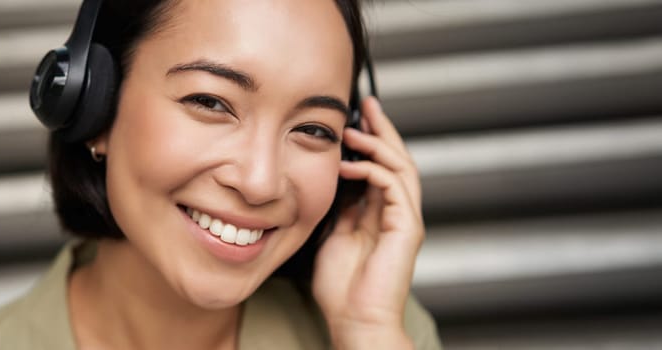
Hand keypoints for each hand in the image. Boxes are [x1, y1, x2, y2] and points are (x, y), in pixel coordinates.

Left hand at [311, 97, 424, 348]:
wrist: (355, 320)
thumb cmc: (341, 288)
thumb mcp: (331, 234)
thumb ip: (338, 207)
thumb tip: (330, 179)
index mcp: (380, 214)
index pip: (380, 165)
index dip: (370, 140)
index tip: (354, 117)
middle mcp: (398, 213)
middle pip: (397, 159)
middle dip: (381, 130)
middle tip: (366, 105)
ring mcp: (405, 220)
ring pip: (400, 167)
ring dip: (377, 144)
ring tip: (354, 130)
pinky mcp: (407, 228)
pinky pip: (395, 187)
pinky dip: (374, 169)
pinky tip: (350, 164)